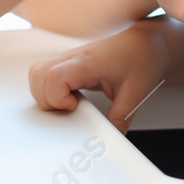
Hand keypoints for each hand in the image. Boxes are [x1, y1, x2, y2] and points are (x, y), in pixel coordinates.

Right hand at [28, 22, 172, 132]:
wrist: (147, 43)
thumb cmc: (142, 60)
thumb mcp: (135, 94)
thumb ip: (119, 119)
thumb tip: (111, 141)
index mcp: (89, 62)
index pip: (54, 76)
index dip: (57, 97)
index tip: (75, 107)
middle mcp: (74, 56)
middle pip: (38, 74)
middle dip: (47, 99)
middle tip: (71, 108)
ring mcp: (69, 57)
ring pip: (37, 71)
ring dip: (44, 92)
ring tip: (68, 103)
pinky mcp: (69, 61)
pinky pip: (44, 72)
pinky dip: (48, 87)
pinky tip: (69, 96)